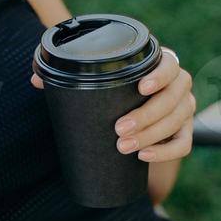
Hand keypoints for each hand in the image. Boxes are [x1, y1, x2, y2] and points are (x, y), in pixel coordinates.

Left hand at [31, 44, 194, 162]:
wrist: (125, 115)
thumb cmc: (108, 90)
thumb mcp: (90, 79)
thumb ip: (64, 73)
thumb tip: (36, 78)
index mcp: (159, 65)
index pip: (170, 64)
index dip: (160, 75)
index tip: (141, 88)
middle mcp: (177, 85)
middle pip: (174, 97)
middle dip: (147, 115)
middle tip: (119, 129)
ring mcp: (184, 109)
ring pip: (177, 121)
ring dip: (152, 135)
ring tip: (124, 147)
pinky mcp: (183, 132)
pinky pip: (183, 145)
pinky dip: (166, 152)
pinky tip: (144, 156)